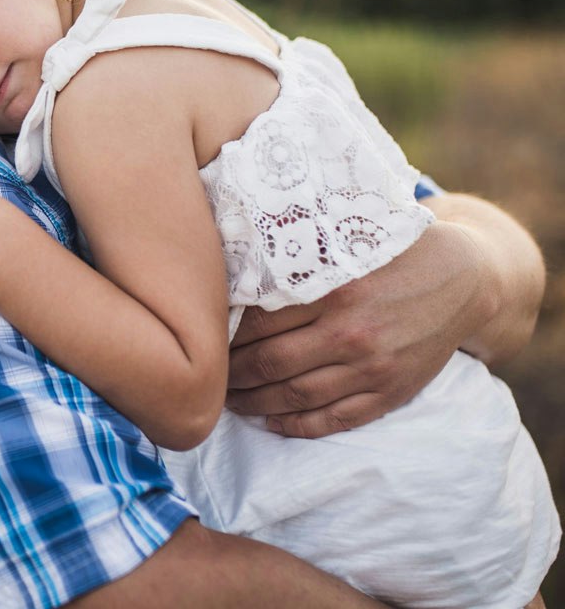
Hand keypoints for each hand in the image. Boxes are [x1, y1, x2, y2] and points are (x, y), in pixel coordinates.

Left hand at [226, 220, 490, 437]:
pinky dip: (297, 426)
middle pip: (271, 362)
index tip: (205, 333)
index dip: (226, 332)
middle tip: (206, 372)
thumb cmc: (392, 251)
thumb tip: (236, 271)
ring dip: (255, 403)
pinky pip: (335, 419)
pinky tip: (271, 421)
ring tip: (228, 400)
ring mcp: (372, 367)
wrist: (463, 278)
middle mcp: (352, 332)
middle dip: (232, 372)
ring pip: (296, 396)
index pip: (261, 319)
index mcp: (336, 288)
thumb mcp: (347, 242)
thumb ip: (300, 259)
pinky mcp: (391, 392)